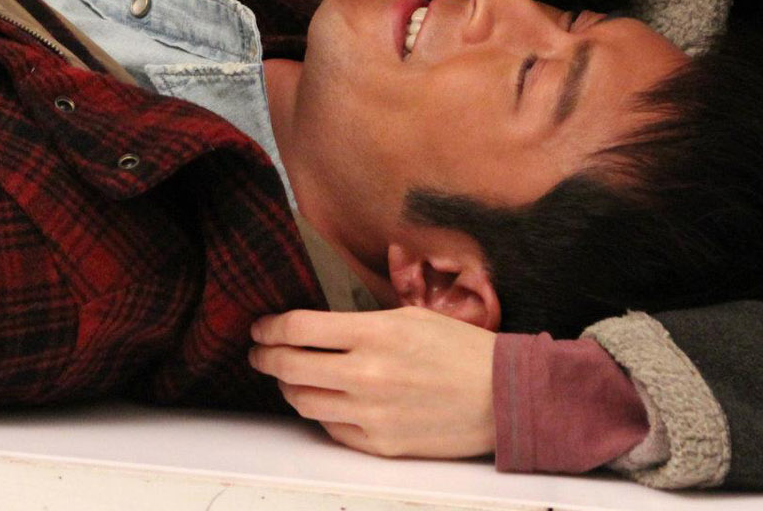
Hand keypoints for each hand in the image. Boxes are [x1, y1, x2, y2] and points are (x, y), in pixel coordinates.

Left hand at [249, 306, 496, 458]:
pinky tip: (324, 399)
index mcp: (376, 334)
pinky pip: (331, 428)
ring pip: (303, 401)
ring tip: (288, 376)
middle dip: (265, 356)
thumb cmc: (461, 351)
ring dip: (287, 386)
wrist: (501, 397)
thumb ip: (362, 322)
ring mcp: (371, 414)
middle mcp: (367, 375)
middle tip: (261, 351)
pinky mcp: (379, 444)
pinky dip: (321, 412)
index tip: (262, 327)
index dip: (270, 327)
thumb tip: (318, 328)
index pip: (298, 328)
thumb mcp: (411, 317)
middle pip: (289, 366)